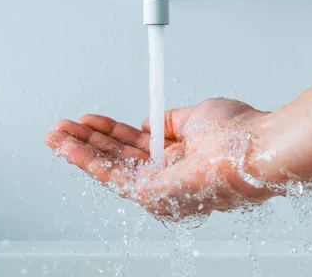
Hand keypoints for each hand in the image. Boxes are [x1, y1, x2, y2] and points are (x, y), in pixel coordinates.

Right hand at [45, 98, 285, 221]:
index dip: (109, 131)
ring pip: (108, 168)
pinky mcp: (150, 195)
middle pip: (116, 156)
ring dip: (78, 150)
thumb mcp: (197, 116)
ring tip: (54, 136)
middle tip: (60, 128)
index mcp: (176, 159)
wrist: (256, 147)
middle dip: (86, 141)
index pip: (133, 145)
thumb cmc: (239, 133)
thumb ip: (170, 120)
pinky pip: (111, 177)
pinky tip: (67, 148)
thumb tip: (148, 122)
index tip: (89, 120)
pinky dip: (85, 161)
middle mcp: (165, 176)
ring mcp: (157, 188)